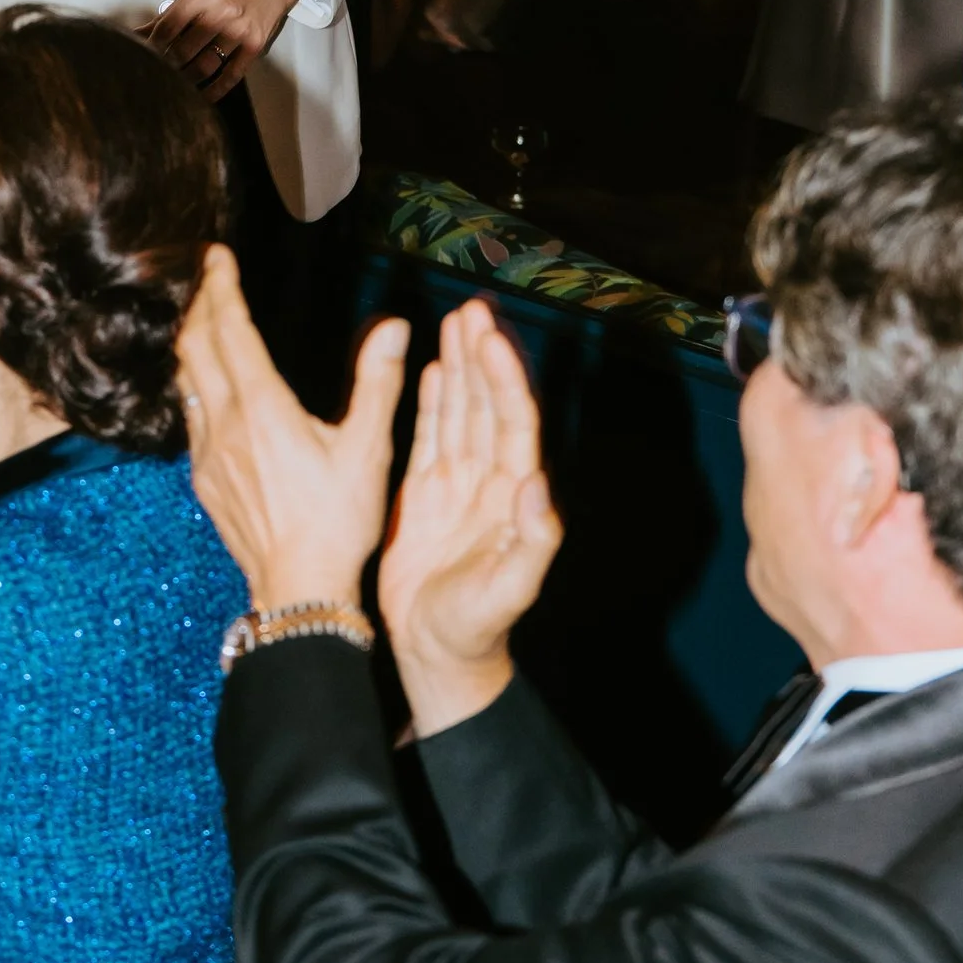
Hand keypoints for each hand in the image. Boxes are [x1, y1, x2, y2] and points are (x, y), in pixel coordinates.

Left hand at [145, 0, 307, 98]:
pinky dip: (215, 89)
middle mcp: (221, 13)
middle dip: (165, 66)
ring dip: (186, 81)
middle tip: (154, 75)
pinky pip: (231, 75)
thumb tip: (141, 33)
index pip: (168, 27)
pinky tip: (203, 97)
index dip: (151, 46)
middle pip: (183, 50)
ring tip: (174, 87)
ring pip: (205, 66)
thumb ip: (172, 13)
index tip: (142, 57)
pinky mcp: (255, 45)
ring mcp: (239, 31)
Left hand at [177, 240, 407, 610]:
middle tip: (209, 275)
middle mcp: (224, 425)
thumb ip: (377, 381)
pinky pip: (190, 415)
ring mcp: (207, 453)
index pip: (228, 329)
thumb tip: (394, 326)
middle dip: (200, 304)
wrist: (300, 589)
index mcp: (261, 408)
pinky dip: (195, 381)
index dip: (220, 287)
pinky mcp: (205, 479)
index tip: (217, 255)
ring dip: (193, 341)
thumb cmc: (339, 521)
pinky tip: (210, 384)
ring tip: (205, 317)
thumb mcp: (369, 448)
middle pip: (194, 346)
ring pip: (186, 380)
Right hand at [377, 299, 560, 734]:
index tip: (493, 339)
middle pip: (487, 405)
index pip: (511, 424)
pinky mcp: (425, 496)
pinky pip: (431, 437)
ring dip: (460, 366)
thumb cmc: (477, 629)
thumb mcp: (509, 590)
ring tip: (455, 320)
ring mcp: (457, 486)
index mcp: (511, 497)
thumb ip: (532, 540)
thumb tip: (536, 483)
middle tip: (473, 308)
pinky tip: (432, 368)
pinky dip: (433, 401)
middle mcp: (488, 482)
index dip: (504, 380)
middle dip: (482, 357)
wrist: (437, 655)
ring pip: (460, 412)